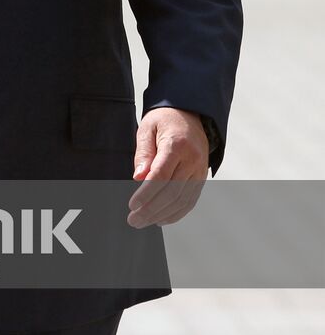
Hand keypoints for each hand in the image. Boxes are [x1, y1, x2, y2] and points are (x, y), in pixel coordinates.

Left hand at [128, 107, 207, 228]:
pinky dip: (176, 213)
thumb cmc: (164, 119)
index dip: (147, 193)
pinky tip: (161, 219)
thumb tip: (138, 178)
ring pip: (182, 200)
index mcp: (177, 144)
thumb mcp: (147, 127)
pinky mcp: (202, 177)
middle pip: (172, 192)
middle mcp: (192, 159)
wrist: (190, 113)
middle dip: (151, 209)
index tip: (133, 205)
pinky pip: (190, 200)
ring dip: (162, 214)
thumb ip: (143, 152)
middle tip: (133, 220)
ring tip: (143, 221)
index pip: (161, 175)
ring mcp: (200, 170)